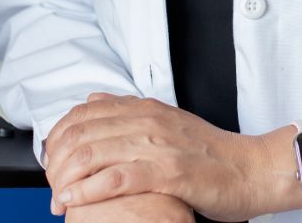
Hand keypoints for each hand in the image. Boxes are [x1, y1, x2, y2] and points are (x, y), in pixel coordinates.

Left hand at [45, 93, 301, 220]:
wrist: (250, 169)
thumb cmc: (210, 152)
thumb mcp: (167, 120)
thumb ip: (128, 110)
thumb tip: (92, 100)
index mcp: (145, 108)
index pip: (83, 113)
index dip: (58, 137)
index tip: (51, 160)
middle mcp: (148, 121)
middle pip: (81, 133)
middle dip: (55, 163)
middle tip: (51, 186)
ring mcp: (158, 145)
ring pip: (92, 154)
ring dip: (66, 180)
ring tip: (58, 198)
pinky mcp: (168, 172)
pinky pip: (117, 178)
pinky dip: (88, 191)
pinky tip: (74, 201)